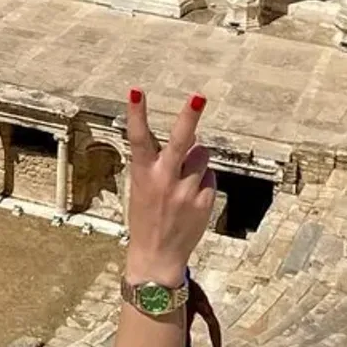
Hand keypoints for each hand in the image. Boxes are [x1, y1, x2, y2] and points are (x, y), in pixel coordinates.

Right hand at [124, 89, 215, 283]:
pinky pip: (210, 178)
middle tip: (199, 96)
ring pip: (202, 156)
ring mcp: (187, 192)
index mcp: (143, 174)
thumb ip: (164, 164)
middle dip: (190, 116)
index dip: (137, 113)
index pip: (138, 137)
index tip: (137, 91)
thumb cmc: (147, 217)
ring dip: (197, 161)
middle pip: (182, 141)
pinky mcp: (204, 202)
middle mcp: (165, 180)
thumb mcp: (142, 188)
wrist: (157, 256)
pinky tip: (191, 200)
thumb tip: (197, 143)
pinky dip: (203, 183)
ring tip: (183, 182)